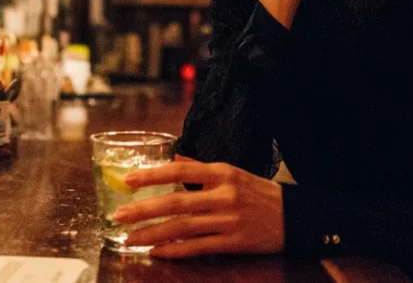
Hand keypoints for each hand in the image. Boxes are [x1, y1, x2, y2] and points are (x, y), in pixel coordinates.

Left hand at [112, 159, 284, 258]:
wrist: (294, 216)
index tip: (128, 179)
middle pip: (176, 202)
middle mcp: (224, 194)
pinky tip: (157, 252)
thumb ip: (201, 168)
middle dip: (144, 209)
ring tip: (129, 238)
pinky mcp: (233, 242)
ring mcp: (228, 220)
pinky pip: (198, 247)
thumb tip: (173, 160)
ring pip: (182, 228)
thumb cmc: (259, 193)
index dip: (152, 176)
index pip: (180, 172)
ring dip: (152, 233)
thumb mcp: (233, 173)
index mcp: (222, 172)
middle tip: (118, 215)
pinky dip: (175, 251)